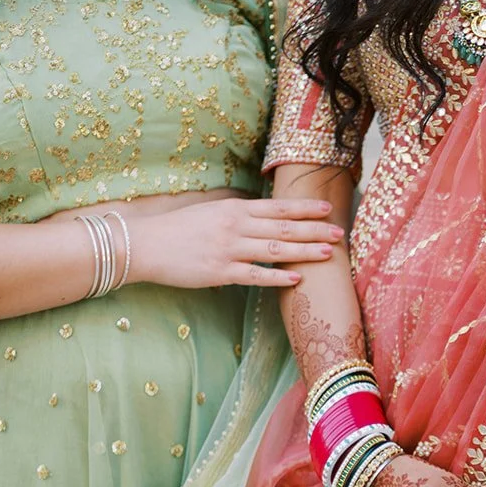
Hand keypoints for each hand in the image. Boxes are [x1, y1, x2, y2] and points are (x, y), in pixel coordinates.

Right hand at [125, 197, 344, 289]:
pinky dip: (277, 277)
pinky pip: (255, 276)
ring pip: (275, 251)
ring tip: (329, 254)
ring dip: (305, 252)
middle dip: (315, 230)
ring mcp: (229, 250)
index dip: (305, 208)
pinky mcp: (220, 272)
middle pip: (284, 228)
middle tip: (341, 232)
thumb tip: (264, 219)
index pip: (278, 207)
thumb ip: (239, 215)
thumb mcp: (212, 212)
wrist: (144, 244)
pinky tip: (297, 279)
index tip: (327, 208)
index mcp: (234, 209)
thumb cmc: (178, 229)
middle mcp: (235, 226)